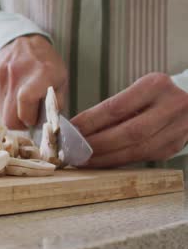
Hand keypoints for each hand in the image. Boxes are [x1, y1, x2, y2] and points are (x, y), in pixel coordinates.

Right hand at [0, 35, 67, 128]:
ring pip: (1, 113)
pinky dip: (4, 105)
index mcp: (40, 73)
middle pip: (8, 117)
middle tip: (28, 116)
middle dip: (18, 123)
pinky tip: (13, 95)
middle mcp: (17, 73)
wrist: (23, 41)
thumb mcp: (61, 80)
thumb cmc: (46, 64)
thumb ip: (56, 104)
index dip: (28, 118)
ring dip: (12, 114)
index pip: (25, 100)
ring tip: (22, 103)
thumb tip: (47, 125)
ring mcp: (0, 76)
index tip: (33, 119)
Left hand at [71, 73, 187, 167]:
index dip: (91, 122)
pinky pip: (143, 157)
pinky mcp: (175, 146)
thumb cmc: (154, 95)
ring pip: (137, 150)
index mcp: (156, 86)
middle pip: (128, 132)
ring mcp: (178, 128)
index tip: (71, 130)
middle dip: (97, 144)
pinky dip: (120, 161)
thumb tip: (78, 128)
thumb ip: (113, 107)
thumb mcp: (137, 90)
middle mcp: (172, 106)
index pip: (116, 107)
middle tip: (75, 151)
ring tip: (84, 160)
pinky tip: (103, 162)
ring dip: (107, 158)